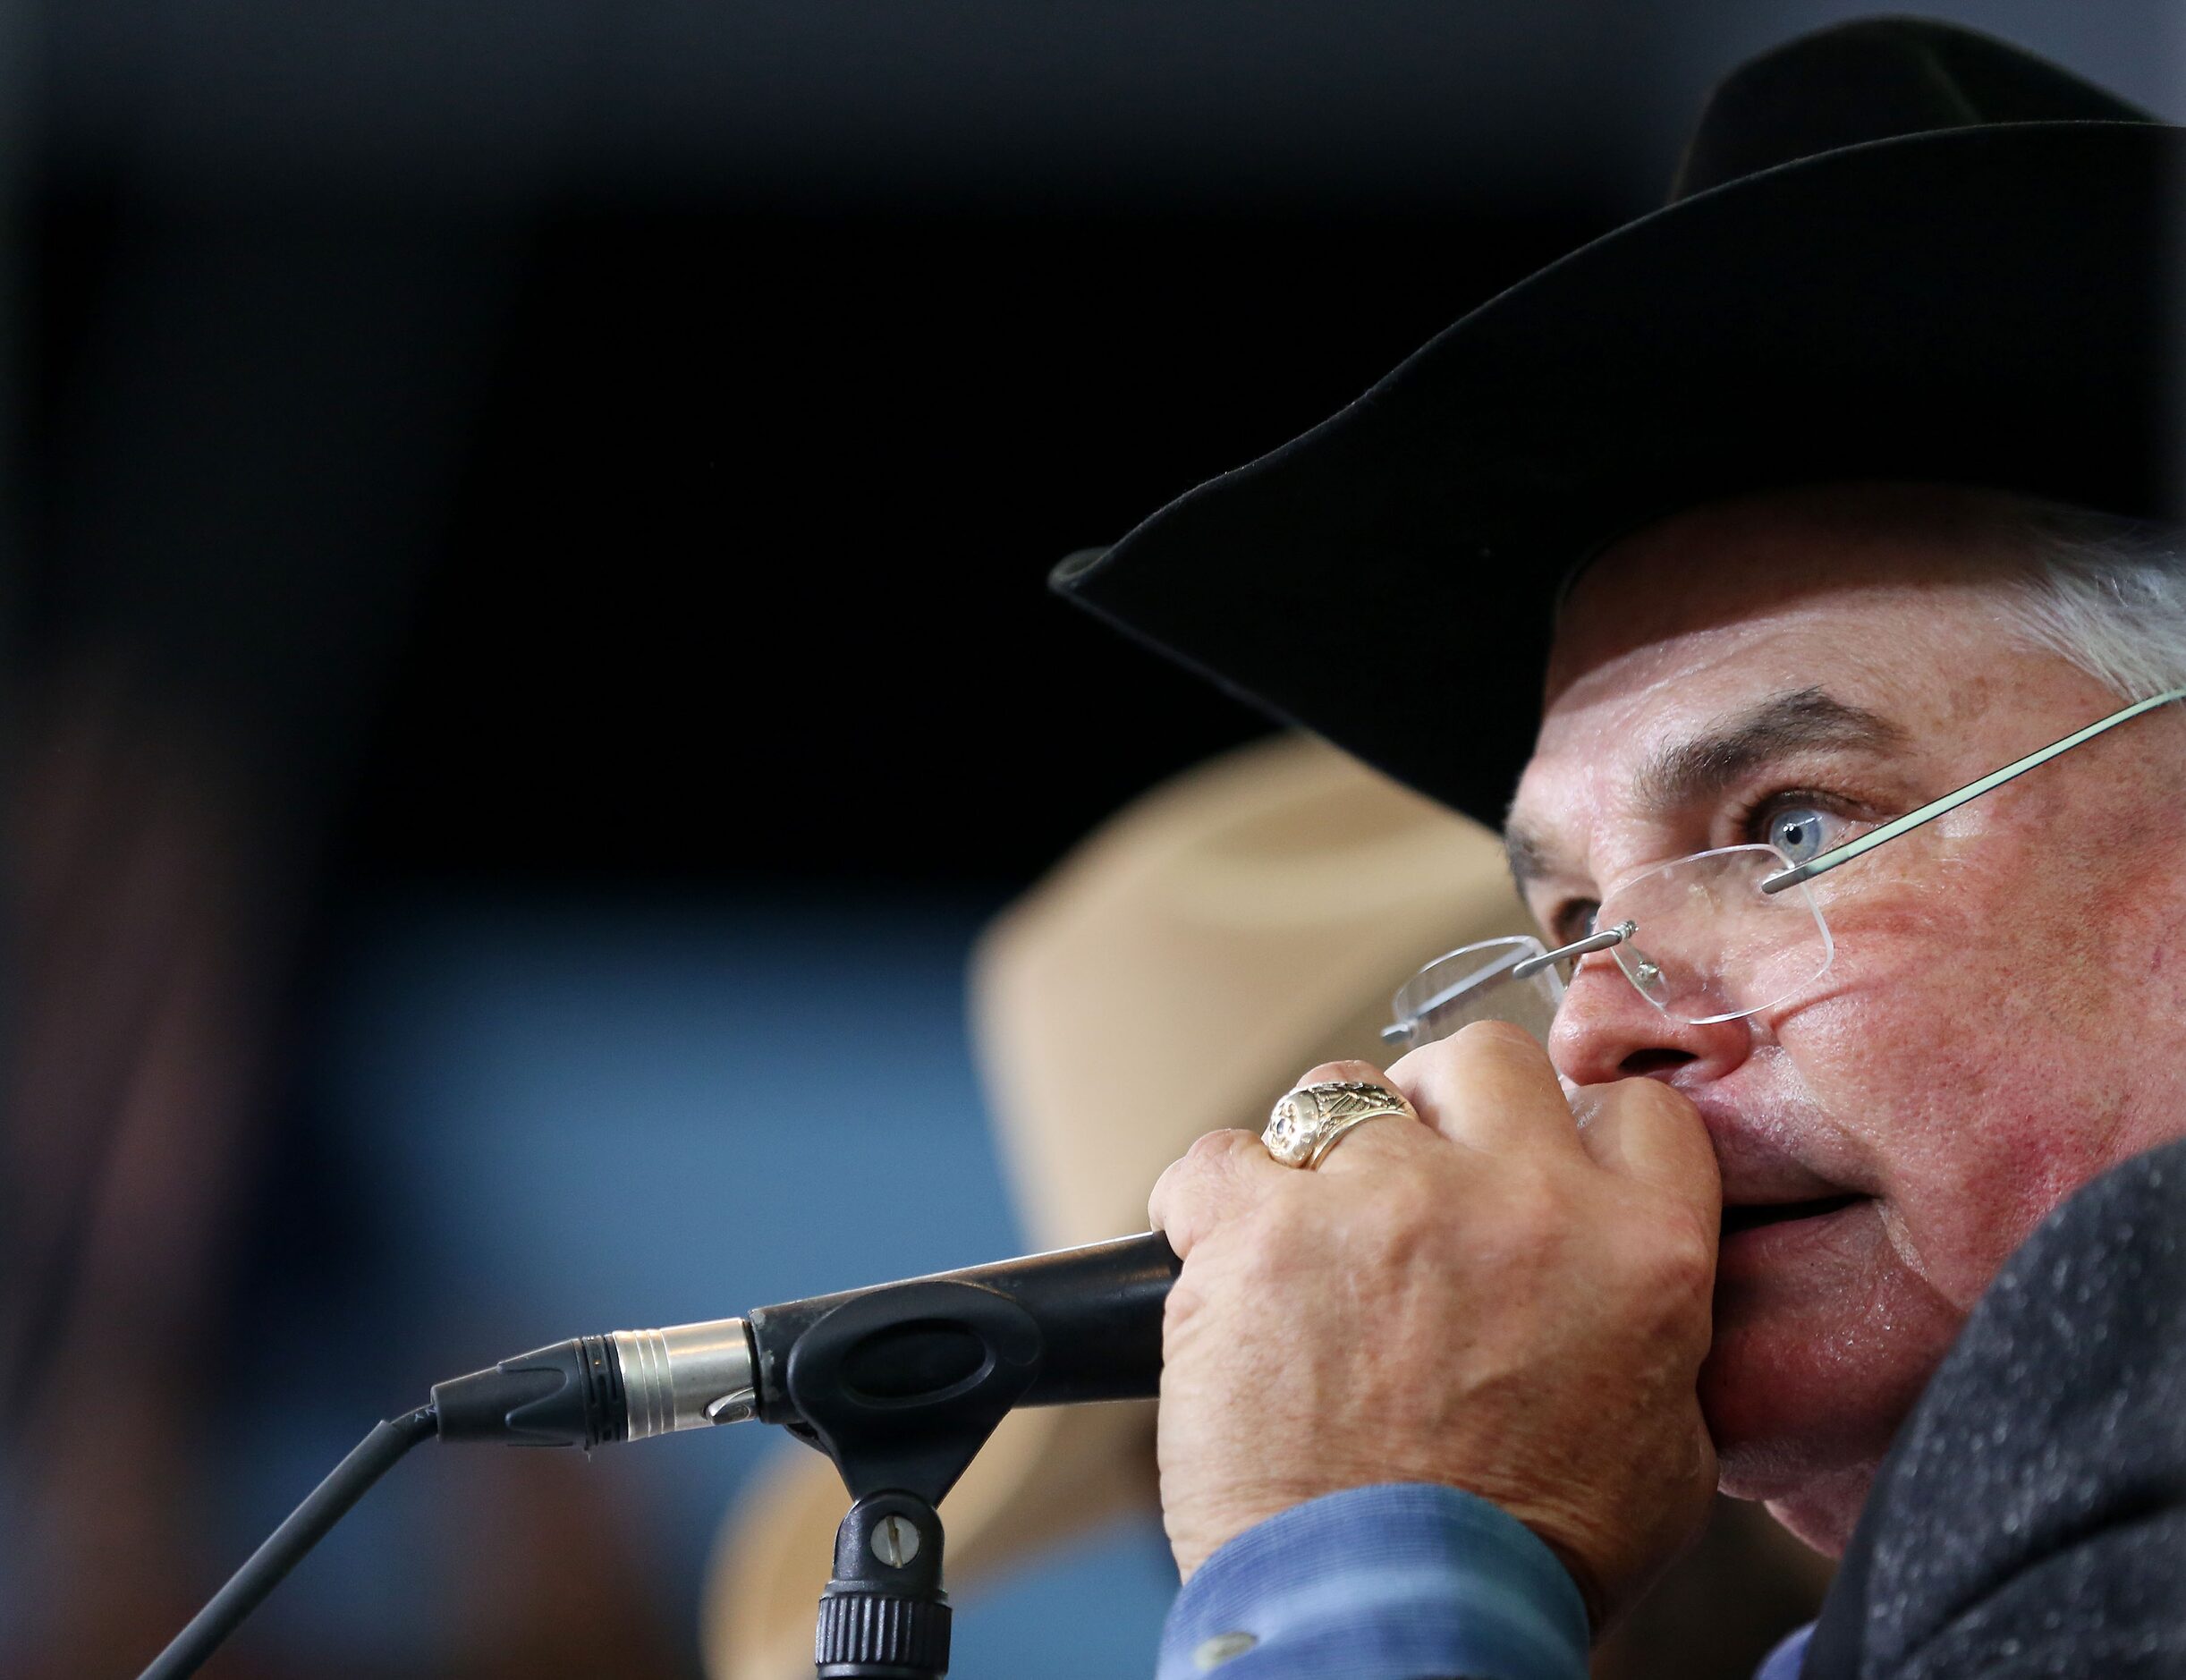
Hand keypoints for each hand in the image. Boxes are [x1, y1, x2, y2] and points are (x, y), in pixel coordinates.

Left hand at [1147, 1022, 1720, 1627]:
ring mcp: (1385, 1200)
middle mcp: (1517, 1198)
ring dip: (1324, 1156)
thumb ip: (1653, 1335)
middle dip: (1444, 1104)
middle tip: (1410, 1173)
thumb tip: (1630, 1289)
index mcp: (1637, 1246)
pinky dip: (1210, 1200)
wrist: (1394, 1620)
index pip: (1631, 1107)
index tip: (1530, 1157)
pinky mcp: (1262, 1227)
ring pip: (1340, 1094)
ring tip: (1311, 1241)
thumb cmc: (1523, 1562)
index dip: (1573, 1127)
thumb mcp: (1666, 1455)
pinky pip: (1218, 1157)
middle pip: (1481, 1059)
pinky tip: (1217, 1251)